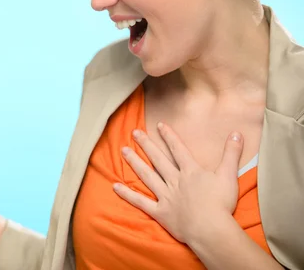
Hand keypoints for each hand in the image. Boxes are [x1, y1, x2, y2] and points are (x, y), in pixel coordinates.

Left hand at [113, 122, 243, 243]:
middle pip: (158, 159)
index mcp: (190, 172)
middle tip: (134, 132)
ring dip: (135, 162)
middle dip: (146, 144)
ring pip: (147, 176)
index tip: (159, 125)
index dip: (169, 136)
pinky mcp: (160, 212)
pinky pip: (140, 202)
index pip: (178, 149)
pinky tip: (115, 186)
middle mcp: (175, 180)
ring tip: (123, 151)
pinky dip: (128, 195)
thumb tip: (237, 133)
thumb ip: (231, 154)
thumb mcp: (229, 175)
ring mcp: (165, 196)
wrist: (210, 228)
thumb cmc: (221, 204)